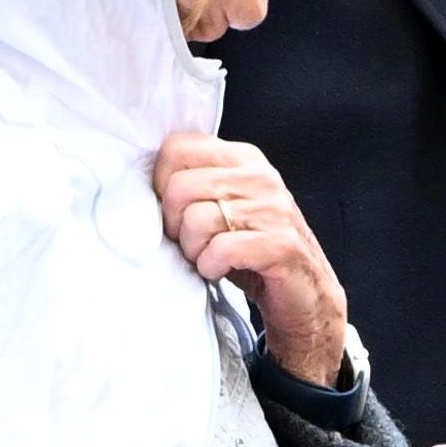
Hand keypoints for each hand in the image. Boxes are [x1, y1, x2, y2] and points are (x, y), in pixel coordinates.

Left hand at [154, 131, 345, 384]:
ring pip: (196, 220)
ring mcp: (274, 209)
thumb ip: (193, 186)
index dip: (161, 186)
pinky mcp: (281, 244)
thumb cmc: (252, 252)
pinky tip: (222, 270)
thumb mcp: (221, 208)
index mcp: (242, 158)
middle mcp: (260, 176)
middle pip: (179, 188)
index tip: (174, 213)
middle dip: (174, 225)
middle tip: (192, 243)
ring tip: (210, 258)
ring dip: (194, 250)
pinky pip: (220, 250)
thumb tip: (142, 188)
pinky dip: (211, 267)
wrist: (303, 297)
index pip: (176, 149)